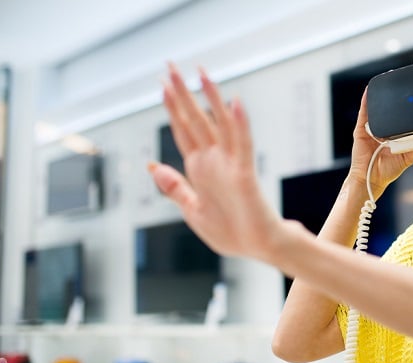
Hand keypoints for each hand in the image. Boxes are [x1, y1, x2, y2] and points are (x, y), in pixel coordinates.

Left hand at [150, 63, 282, 258]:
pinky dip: (239, 124)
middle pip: (195, 120)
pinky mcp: (244, 174)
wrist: (260, 248)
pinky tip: (234, 103)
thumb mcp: (193, 210)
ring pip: (218, 124)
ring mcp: (229, 165)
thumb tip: (152, 165)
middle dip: (182, 93)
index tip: (162, 84)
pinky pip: (242, 145)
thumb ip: (175, 187)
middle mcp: (213, 161)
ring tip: (200, 73)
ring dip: (209, 98)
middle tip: (170, 65)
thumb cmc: (232, 232)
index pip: (182, 131)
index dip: (171, 108)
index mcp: (199, 169)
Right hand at [347, 88, 412, 198]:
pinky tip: (370, 90)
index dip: (407, 111)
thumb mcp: (408, 158)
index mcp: (394, 135)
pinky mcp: (361, 129)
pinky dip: (366, 101)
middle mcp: (383, 130)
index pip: (401, 119)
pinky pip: (364, 112)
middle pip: (389, 112)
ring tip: (389, 83)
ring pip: (377, 110)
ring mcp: (372, 128)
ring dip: (381, 98)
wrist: (370, 178)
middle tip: (406, 90)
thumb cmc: (388, 170)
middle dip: (396, 102)